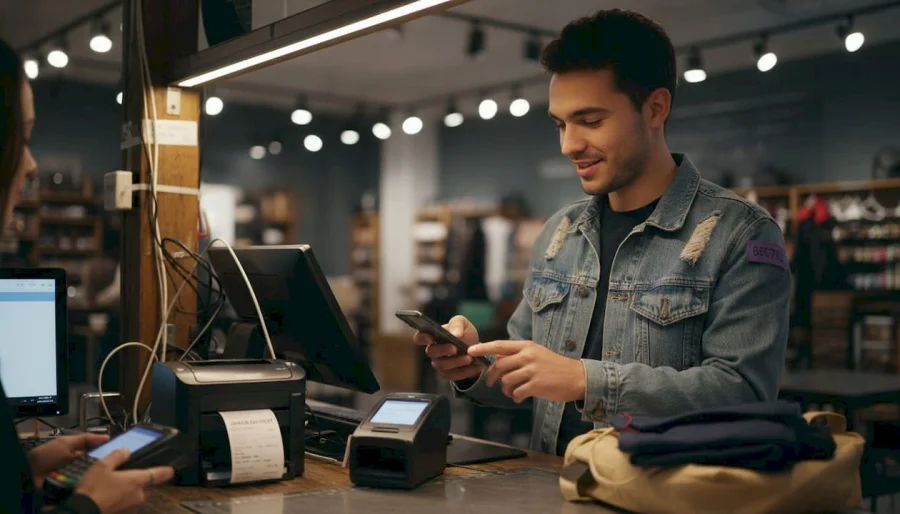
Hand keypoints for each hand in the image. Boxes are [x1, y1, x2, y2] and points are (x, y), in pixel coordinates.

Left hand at [28, 434, 109, 487]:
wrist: (28, 474)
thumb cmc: (46, 456)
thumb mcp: (66, 443)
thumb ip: (86, 439)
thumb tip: (107, 436)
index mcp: (75, 451)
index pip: (95, 449)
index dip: (104, 449)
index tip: (118, 450)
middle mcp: (76, 464)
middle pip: (94, 462)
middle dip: (101, 462)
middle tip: (113, 463)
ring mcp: (73, 476)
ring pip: (90, 473)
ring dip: (95, 472)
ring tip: (105, 472)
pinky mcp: (70, 487)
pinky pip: (83, 484)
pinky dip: (87, 482)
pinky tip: (94, 480)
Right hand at [75, 448, 174, 513]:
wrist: (81, 512)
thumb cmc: (93, 489)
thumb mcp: (102, 466)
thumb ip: (117, 456)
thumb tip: (126, 451)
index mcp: (137, 481)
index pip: (160, 474)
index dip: (167, 470)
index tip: (171, 469)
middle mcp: (139, 495)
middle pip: (149, 486)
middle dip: (144, 481)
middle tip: (132, 475)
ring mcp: (132, 507)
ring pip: (138, 496)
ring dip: (133, 491)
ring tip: (118, 485)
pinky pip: (129, 504)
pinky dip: (124, 499)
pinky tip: (112, 496)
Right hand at [413, 315, 482, 381]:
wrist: (476, 348)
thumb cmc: (464, 333)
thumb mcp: (463, 323)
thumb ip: (457, 324)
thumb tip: (455, 333)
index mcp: (432, 335)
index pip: (419, 337)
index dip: (422, 338)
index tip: (430, 338)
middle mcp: (433, 350)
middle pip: (431, 352)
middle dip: (443, 350)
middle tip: (455, 348)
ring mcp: (439, 363)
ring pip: (442, 365)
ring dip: (456, 362)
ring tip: (469, 358)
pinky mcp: (447, 374)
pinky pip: (453, 375)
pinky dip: (465, 371)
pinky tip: (476, 366)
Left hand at [468, 340, 585, 403]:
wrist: (578, 377)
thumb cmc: (555, 366)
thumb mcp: (536, 354)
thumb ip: (518, 355)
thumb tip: (497, 358)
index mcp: (527, 346)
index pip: (500, 345)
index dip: (483, 348)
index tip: (470, 350)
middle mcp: (528, 356)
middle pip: (499, 365)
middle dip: (490, 376)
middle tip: (489, 383)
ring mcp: (533, 370)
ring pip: (506, 381)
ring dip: (506, 389)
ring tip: (512, 392)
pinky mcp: (537, 385)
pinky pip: (517, 393)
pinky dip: (516, 397)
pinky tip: (521, 397)